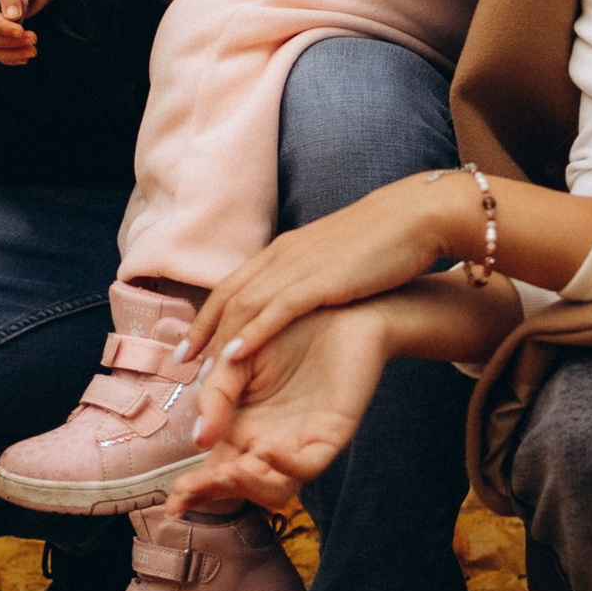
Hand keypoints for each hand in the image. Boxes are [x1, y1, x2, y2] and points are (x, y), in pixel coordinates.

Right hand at [171, 302, 397, 513]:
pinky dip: (285, 464)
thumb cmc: (284, 327)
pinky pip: (307, 466)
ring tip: (227, 471)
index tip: (172, 501)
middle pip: (238, 485)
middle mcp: (268, 442)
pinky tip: (265, 449)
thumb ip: (216, 392)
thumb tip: (198, 437)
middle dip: (211, 492)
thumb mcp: (236, 356)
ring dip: (246, 486)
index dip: (194, 487)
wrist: (332, 303)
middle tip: (188, 490)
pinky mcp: (328, 436)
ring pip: (272, 489)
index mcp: (243, 427)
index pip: (214, 467)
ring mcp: (298, 443)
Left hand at [183, 170, 471, 376]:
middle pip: (229, 297)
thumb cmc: (379, 241)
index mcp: (284, 249)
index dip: (206, 316)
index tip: (188, 345)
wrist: (412, 218)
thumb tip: (295, 299)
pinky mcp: (321, 281)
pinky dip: (252, 334)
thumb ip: (307, 274)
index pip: (232, 285)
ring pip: (245, 306)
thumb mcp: (331, 258)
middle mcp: (282, 255)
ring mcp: (299, 266)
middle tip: (179, 365)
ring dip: (218, 341)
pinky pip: (277, 311)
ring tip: (200, 373)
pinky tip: (234, 357)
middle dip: (202, 332)